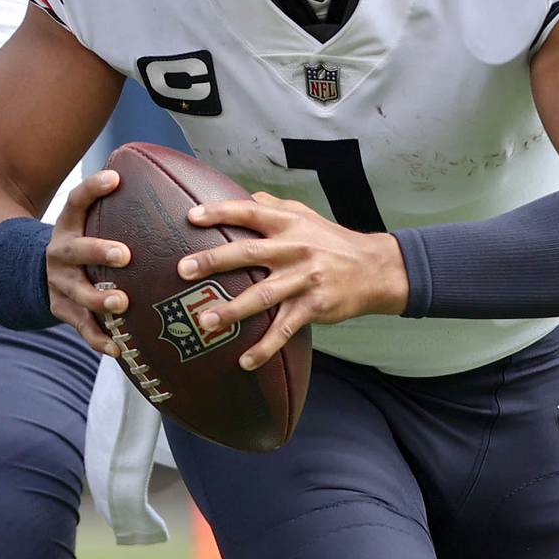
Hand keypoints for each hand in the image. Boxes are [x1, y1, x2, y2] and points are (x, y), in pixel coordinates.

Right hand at [44, 169, 132, 357]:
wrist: (40, 274)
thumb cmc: (86, 245)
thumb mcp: (88, 223)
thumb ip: (119, 211)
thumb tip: (174, 190)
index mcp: (69, 224)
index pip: (77, 199)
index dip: (93, 187)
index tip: (115, 178)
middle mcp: (60, 251)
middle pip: (75, 249)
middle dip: (99, 251)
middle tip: (125, 255)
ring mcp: (58, 282)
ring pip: (76, 292)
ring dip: (98, 298)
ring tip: (121, 304)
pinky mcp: (60, 309)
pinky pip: (80, 326)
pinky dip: (98, 338)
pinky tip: (118, 348)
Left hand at [176, 192, 409, 370]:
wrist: (375, 268)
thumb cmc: (331, 240)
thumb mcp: (305, 215)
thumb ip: (272, 206)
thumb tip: (244, 197)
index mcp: (288, 223)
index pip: (249, 212)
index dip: (220, 212)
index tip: (190, 217)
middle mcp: (294, 248)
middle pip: (249, 253)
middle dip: (214, 261)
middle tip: (183, 269)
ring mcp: (304, 279)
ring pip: (263, 296)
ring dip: (232, 310)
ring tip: (205, 322)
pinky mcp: (314, 307)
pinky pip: (285, 330)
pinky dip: (265, 347)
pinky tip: (245, 361)